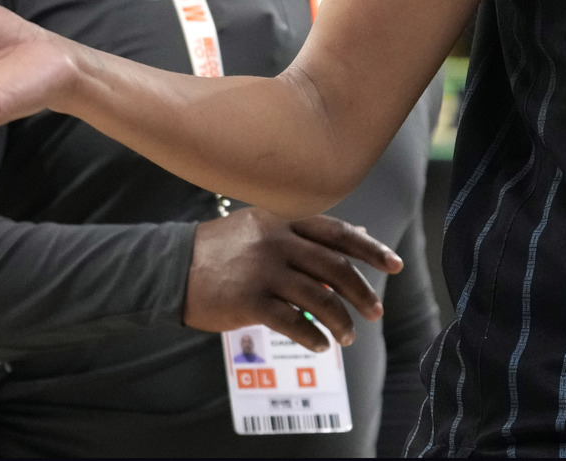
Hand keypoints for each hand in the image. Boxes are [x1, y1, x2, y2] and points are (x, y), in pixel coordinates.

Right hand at [186, 208, 403, 351]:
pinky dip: (312, 336)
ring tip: (349, 336)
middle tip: (377, 310)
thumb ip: (309, 231)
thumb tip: (359, 232)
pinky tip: (322, 346)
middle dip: (363, 291)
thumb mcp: (265, 226)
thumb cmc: (223, 248)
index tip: (394, 265)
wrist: (170, 267)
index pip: (339, 233)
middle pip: (335, 267)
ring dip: (340, 321)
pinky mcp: (249, 300)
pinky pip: (292, 322)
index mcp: (285, 219)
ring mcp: (263, 270)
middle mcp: (278, 241)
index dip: (370, 250)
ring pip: (318, 298)